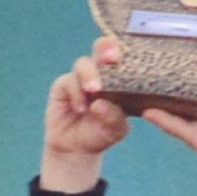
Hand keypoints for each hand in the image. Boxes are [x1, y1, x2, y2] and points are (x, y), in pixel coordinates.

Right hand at [43, 43, 130, 191]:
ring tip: (94, 90)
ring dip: (89, 75)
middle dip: (107, 48)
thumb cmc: (102, 132)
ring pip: (84, 64)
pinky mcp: (63, 84)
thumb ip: (114, 118)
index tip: (133, 54)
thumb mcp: (115, 129)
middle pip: (103, 49)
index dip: (129, 51)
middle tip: (113, 57)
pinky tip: (81, 109)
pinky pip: (68, 82)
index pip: (126, 59)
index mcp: (120, 79)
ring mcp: (81, 77)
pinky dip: (76, 94)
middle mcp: (100, 73)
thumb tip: (101, 104)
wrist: (77, 146)